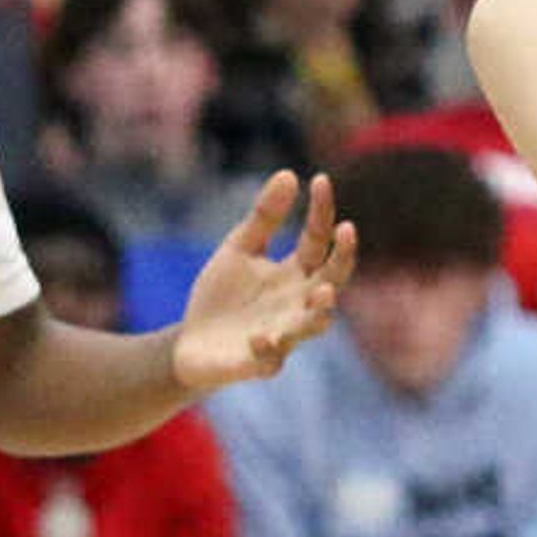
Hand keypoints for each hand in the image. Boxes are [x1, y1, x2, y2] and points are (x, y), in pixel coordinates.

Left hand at [170, 171, 352, 397]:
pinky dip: (269, 349)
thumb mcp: (239, 249)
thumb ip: (264, 218)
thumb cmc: (221, 297)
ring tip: (322, 293)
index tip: (320, 179)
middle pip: (333, 279)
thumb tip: (289, 173)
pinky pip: (272, 360)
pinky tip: (259, 337)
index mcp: (295, 272)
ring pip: (315, 324)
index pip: (318, 238)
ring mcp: (284, 333)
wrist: (189, 344)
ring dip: (320, 310)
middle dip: (343, 258)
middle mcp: (298, 302)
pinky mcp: (261, 363)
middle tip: (347, 230)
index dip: (322, 210)